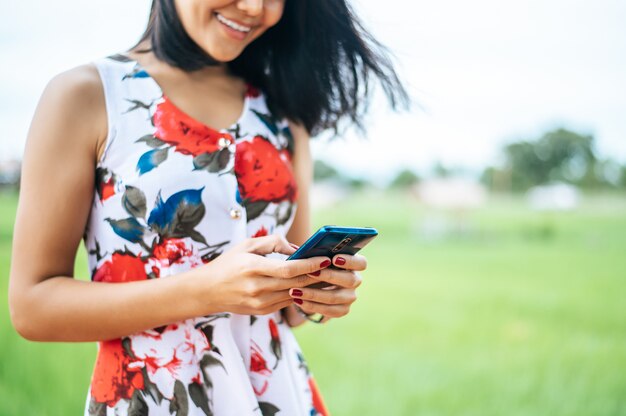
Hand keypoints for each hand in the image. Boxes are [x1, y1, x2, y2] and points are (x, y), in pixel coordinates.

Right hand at [191, 235, 330, 315]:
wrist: (206, 291)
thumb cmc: (228, 263)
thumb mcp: (246, 245)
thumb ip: (273, 242)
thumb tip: (297, 248)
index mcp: (253, 267)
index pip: (289, 269)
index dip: (310, 265)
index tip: (325, 258)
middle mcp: (257, 288)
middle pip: (296, 284)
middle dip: (317, 276)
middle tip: (334, 268)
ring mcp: (260, 303)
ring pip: (294, 295)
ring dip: (312, 287)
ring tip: (328, 277)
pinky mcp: (262, 312)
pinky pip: (287, 303)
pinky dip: (300, 295)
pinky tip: (311, 287)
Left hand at [288, 254, 364, 321]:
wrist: (312, 286)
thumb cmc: (315, 266)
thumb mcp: (315, 258)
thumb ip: (313, 254)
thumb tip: (298, 250)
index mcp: (352, 264)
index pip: (361, 263)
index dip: (350, 261)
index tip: (334, 259)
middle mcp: (355, 280)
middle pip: (350, 280)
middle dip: (329, 276)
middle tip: (311, 273)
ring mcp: (350, 297)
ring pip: (336, 297)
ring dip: (314, 294)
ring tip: (295, 291)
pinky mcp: (342, 310)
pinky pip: (330, 311)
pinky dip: (312, 306)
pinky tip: (298, 301)